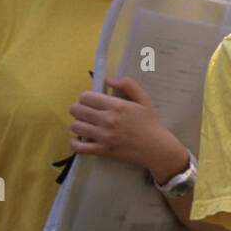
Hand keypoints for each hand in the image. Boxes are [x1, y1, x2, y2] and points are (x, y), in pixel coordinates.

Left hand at [69, 76, 185, 179]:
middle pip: (76, 110)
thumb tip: (108, 80)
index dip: (86, 97)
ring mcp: (104, 137)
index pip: (86, 97)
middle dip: (78, 108)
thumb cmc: (150, 122)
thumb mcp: (144, 99)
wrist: (155, 148)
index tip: (92, 101)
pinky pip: (78, 147)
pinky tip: (81, 138)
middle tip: (86, 111)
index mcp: (117, 106)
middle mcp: (108, 120)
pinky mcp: (102, 151)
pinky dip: (75, 142)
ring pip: (75, 126)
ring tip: (85, 124)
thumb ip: (128, 84)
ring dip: (78, 123)